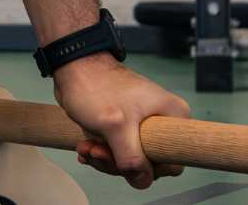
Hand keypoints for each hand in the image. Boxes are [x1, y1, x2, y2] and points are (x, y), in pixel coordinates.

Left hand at [52, 57, 191, 189]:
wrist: (74, 68)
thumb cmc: (97, 86)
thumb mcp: (116, 126)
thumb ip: (132, 158)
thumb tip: (142, 179)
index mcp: (173, 116)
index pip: (173, 161)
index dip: (148, 167)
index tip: (124, 156)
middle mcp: (163, 122)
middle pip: (149, 163)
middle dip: (118, 162)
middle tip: (98, 151)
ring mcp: (144, 125)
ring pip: (131, 159)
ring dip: (105, 158)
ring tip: (87, 147)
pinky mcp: (127, 128)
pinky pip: (118, 151)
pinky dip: (102, 153)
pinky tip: (87, 148)